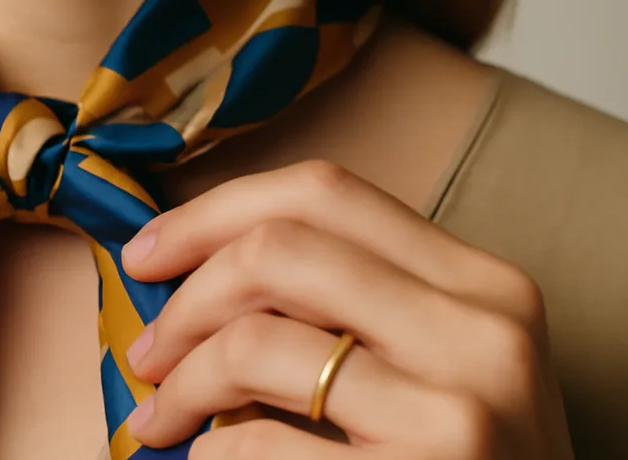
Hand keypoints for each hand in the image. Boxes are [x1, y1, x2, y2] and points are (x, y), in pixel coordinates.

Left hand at [121, 161, 574, 458]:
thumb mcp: (444, 360)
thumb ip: (353, 301)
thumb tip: (202, 266)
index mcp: (481, 283)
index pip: (323, 193)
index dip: (212, 212)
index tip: (149, 252)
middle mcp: (480, 332)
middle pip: (275, 251)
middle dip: (183, 300)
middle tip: (146, 351)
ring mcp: (456, 411)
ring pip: (251, 343)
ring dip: (178, 382)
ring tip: (159, 418)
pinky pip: (256, 446)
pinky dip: (208, 453)